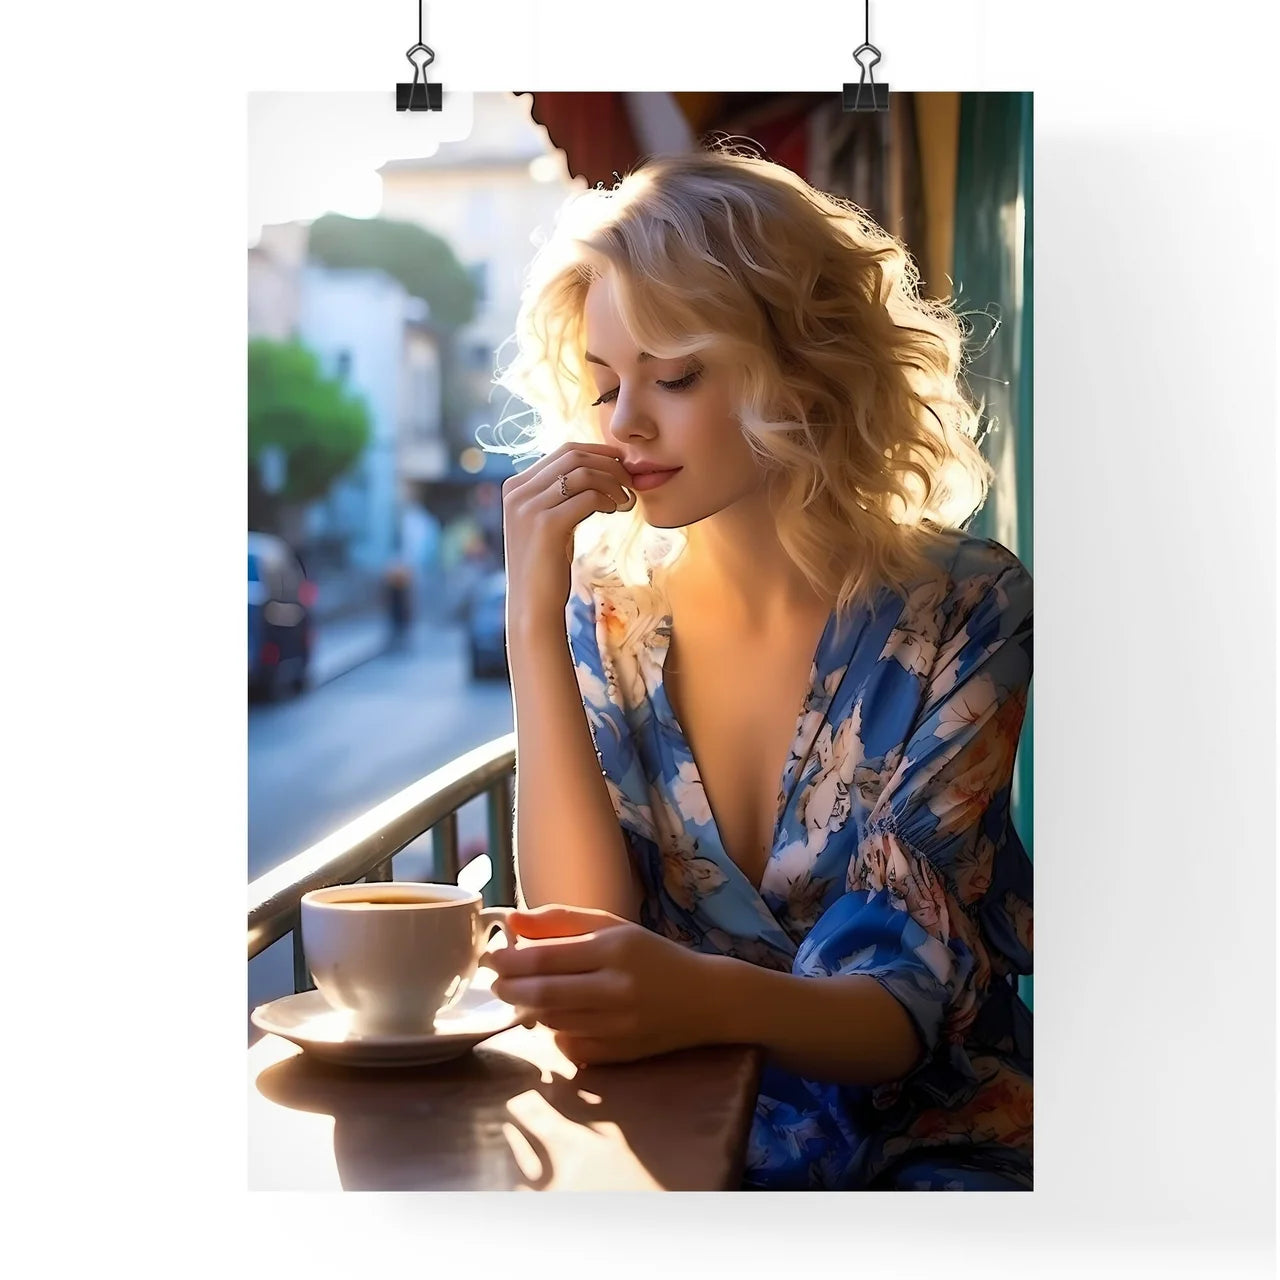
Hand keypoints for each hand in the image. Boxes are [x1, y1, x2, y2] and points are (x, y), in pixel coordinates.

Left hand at [488, 904, 716, 1066]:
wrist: (705, 999)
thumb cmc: (652, 956)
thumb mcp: (612, 926)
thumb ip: (561, 921)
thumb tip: (511, 920)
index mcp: (615, 948)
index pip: (546, 958)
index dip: (509, 960)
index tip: (492, 957)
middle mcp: (617, 988)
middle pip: (543, 994)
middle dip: (509, 989)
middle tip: (495, 982)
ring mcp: (619, 1026)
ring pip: (552, 1022)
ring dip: (528, 1009)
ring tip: (522, 995)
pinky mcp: (619, 1055)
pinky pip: (569, 1047)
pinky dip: (554, 1032)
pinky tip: (556, 1018)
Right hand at [501, 442, 636, 635]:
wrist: (533, 605)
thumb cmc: (546, 565)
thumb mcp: (548, 521)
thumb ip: (558, 494)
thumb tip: (594, 468)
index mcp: (515, 486)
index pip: (564, 451)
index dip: (599, 453)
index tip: (622, 466)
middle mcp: (517, 492)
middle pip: (574, 457)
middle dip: (609, 465)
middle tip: (630, 482)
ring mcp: (529, 507)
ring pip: (583, 474)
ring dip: (612, 483)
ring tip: (625, 501)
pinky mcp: (546, 525)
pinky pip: (588, 497)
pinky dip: (608, 500)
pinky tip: (616, 511)